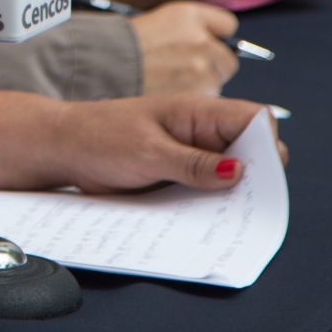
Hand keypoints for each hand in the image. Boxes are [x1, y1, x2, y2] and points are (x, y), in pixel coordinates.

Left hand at [13, 95, 286, 192]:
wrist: (63, 148)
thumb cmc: (100, 138)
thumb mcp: (149, 153)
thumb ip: (195, 163)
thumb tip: (241, 172)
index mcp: (198, 112)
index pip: (255, 118)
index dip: (267, 144)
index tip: (262, 177)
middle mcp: (200, 130)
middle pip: (249, 148)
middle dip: (255, 175)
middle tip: (246, 205)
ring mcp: (190, 152)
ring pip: (230, 172)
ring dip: (233, 192)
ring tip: (229, 217)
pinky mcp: (178, 172)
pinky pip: (206, 186)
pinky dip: (211, 200)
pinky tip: (207, 218)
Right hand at [130, 1, 238, 95]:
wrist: (100, 69)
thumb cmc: (121, 46)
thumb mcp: (159, 22)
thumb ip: (190, 30)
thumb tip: (213, 43)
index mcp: (190, 16)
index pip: (227, 26)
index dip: (215, 37)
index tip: (205, 44)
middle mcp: (201, 39)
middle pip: (227, 58)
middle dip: (211, 65)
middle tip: (184, 70)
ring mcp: (201, 68)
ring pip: (218, 82)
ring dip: (202, 85)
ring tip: (171, 84)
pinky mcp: (197, 94)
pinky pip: (207, 100)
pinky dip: (193, 100)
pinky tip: (170, 95)